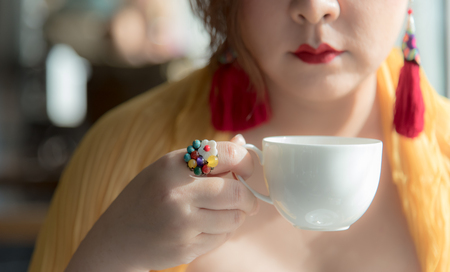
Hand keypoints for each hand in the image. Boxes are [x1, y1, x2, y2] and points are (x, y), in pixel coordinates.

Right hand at [65, 135, 258, 271]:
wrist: (117, 237)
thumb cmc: (147, 196)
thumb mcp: (168, 168)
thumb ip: (205, 157)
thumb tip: (242, 142)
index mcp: (173, 166)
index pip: (227, 155)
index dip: (246, 161)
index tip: (246, 170)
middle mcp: (177, 194)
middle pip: (237, 193)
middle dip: (249, 197)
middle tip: (248, 200)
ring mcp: (181, 224)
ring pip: (234, 218)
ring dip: (236, 215)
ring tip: (222, 213)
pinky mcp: (185, 248)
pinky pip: (222, 238)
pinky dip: (222, 231)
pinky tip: (206, 227)